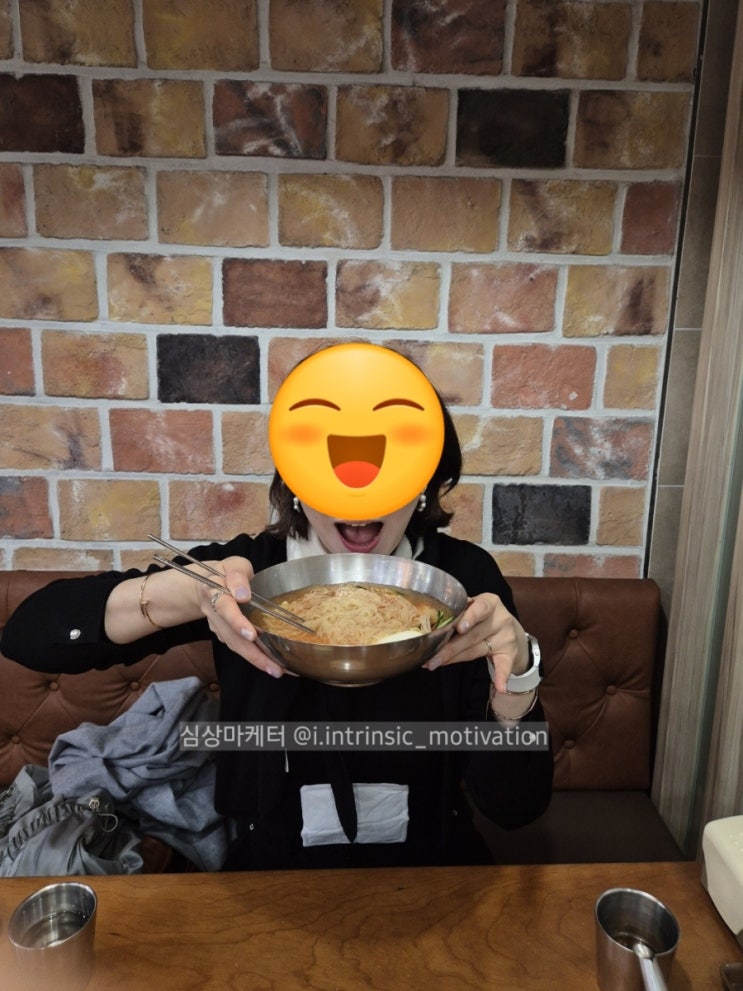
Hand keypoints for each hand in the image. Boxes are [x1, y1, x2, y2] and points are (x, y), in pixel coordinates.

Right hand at [195, 556, 286, 678]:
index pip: (225, 607)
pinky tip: (271, 663)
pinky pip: (238, 646)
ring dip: (255, 659)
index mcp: (215, 591)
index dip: (237, 621)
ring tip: (276, 670)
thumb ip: (239, 576)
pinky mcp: (222, 634)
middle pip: (231, 636)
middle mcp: (214, 612)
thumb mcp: (235, 565)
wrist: (208, 582)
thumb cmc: (227, 572)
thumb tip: (243, 595)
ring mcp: (217, 625)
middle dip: (252, 653)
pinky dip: (254, 656)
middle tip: (272, 666)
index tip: (251, 634)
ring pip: (234, 645)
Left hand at [422, 593, 528, 692]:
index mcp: (490, 602)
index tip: (459, 628)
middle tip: (430, 658)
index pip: (480, 608)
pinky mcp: (510, 653)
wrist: (508, 629)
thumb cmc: (482, 616)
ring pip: (476, 650)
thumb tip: (430, 627)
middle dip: (448, 648)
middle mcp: (500, 618)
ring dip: (455, 659)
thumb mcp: (474, 608)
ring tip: (435, 665)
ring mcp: (506, 637)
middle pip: (472, 635)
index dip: (469, 618)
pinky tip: (499, 687)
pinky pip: (504, 666)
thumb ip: (459, 613)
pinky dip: (501, 676)